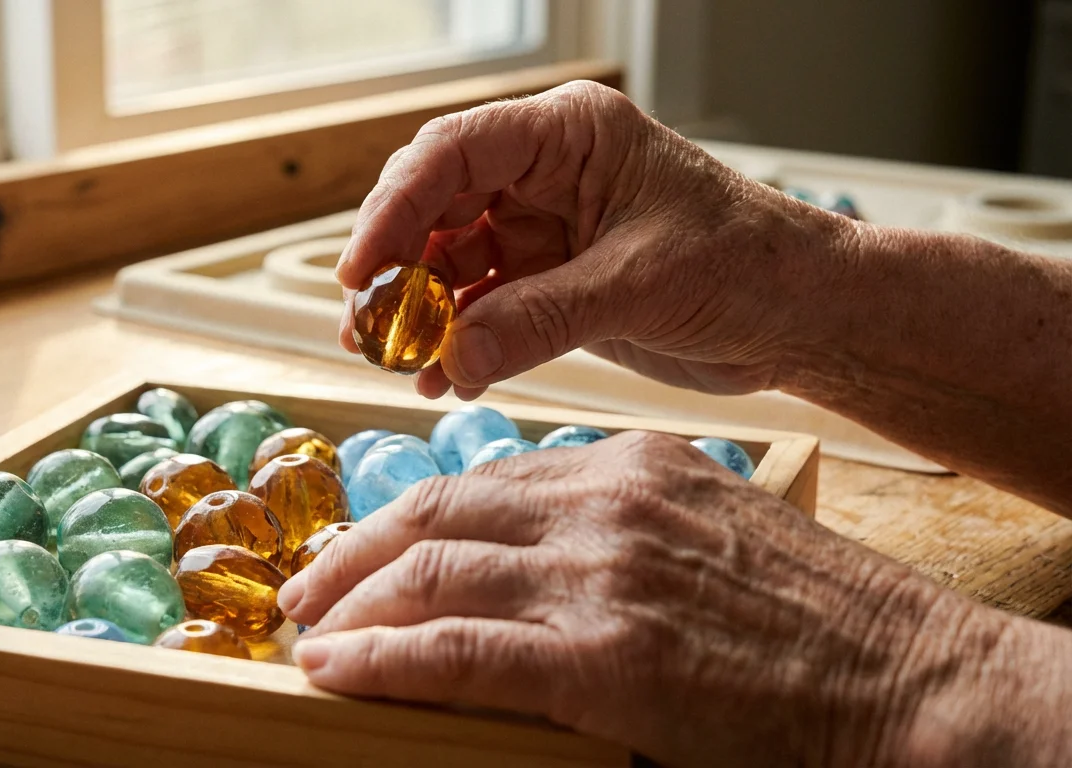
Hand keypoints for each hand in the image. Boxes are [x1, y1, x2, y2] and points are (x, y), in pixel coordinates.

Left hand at [278, 432, 1015, 767]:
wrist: (901, 672)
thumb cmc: (811, 613)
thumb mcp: (705, 525)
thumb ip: (614, 523)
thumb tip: (523, 552)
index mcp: (626, 466)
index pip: (480, 478)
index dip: (401, 516)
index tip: (359, 547)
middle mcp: (602, 505)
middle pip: (437, 514)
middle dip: (354, 554)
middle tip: (305, 589)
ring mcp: (598, 577)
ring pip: (431, 576)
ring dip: (350, 608)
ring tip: (307, 635)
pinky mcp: (602, 659)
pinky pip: (456, 651)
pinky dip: (382, 660)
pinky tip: (336, 671)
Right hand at [336, 80, 856, 399]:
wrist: (802, 318)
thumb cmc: (749, 267)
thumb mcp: (641, 285)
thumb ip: (541, 319)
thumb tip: (449, 357)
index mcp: (570, 137)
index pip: (454, 152)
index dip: (395, 206)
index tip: (362, 269)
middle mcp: (546, 175)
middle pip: (436, 207)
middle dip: (397, 268)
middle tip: (364, 327)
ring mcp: (544, 232)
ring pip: (450, 263)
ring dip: (419, 314)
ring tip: (388, 361)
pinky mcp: (550, 284)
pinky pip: (482, 311)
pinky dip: (457, 345)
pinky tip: (440, 380)